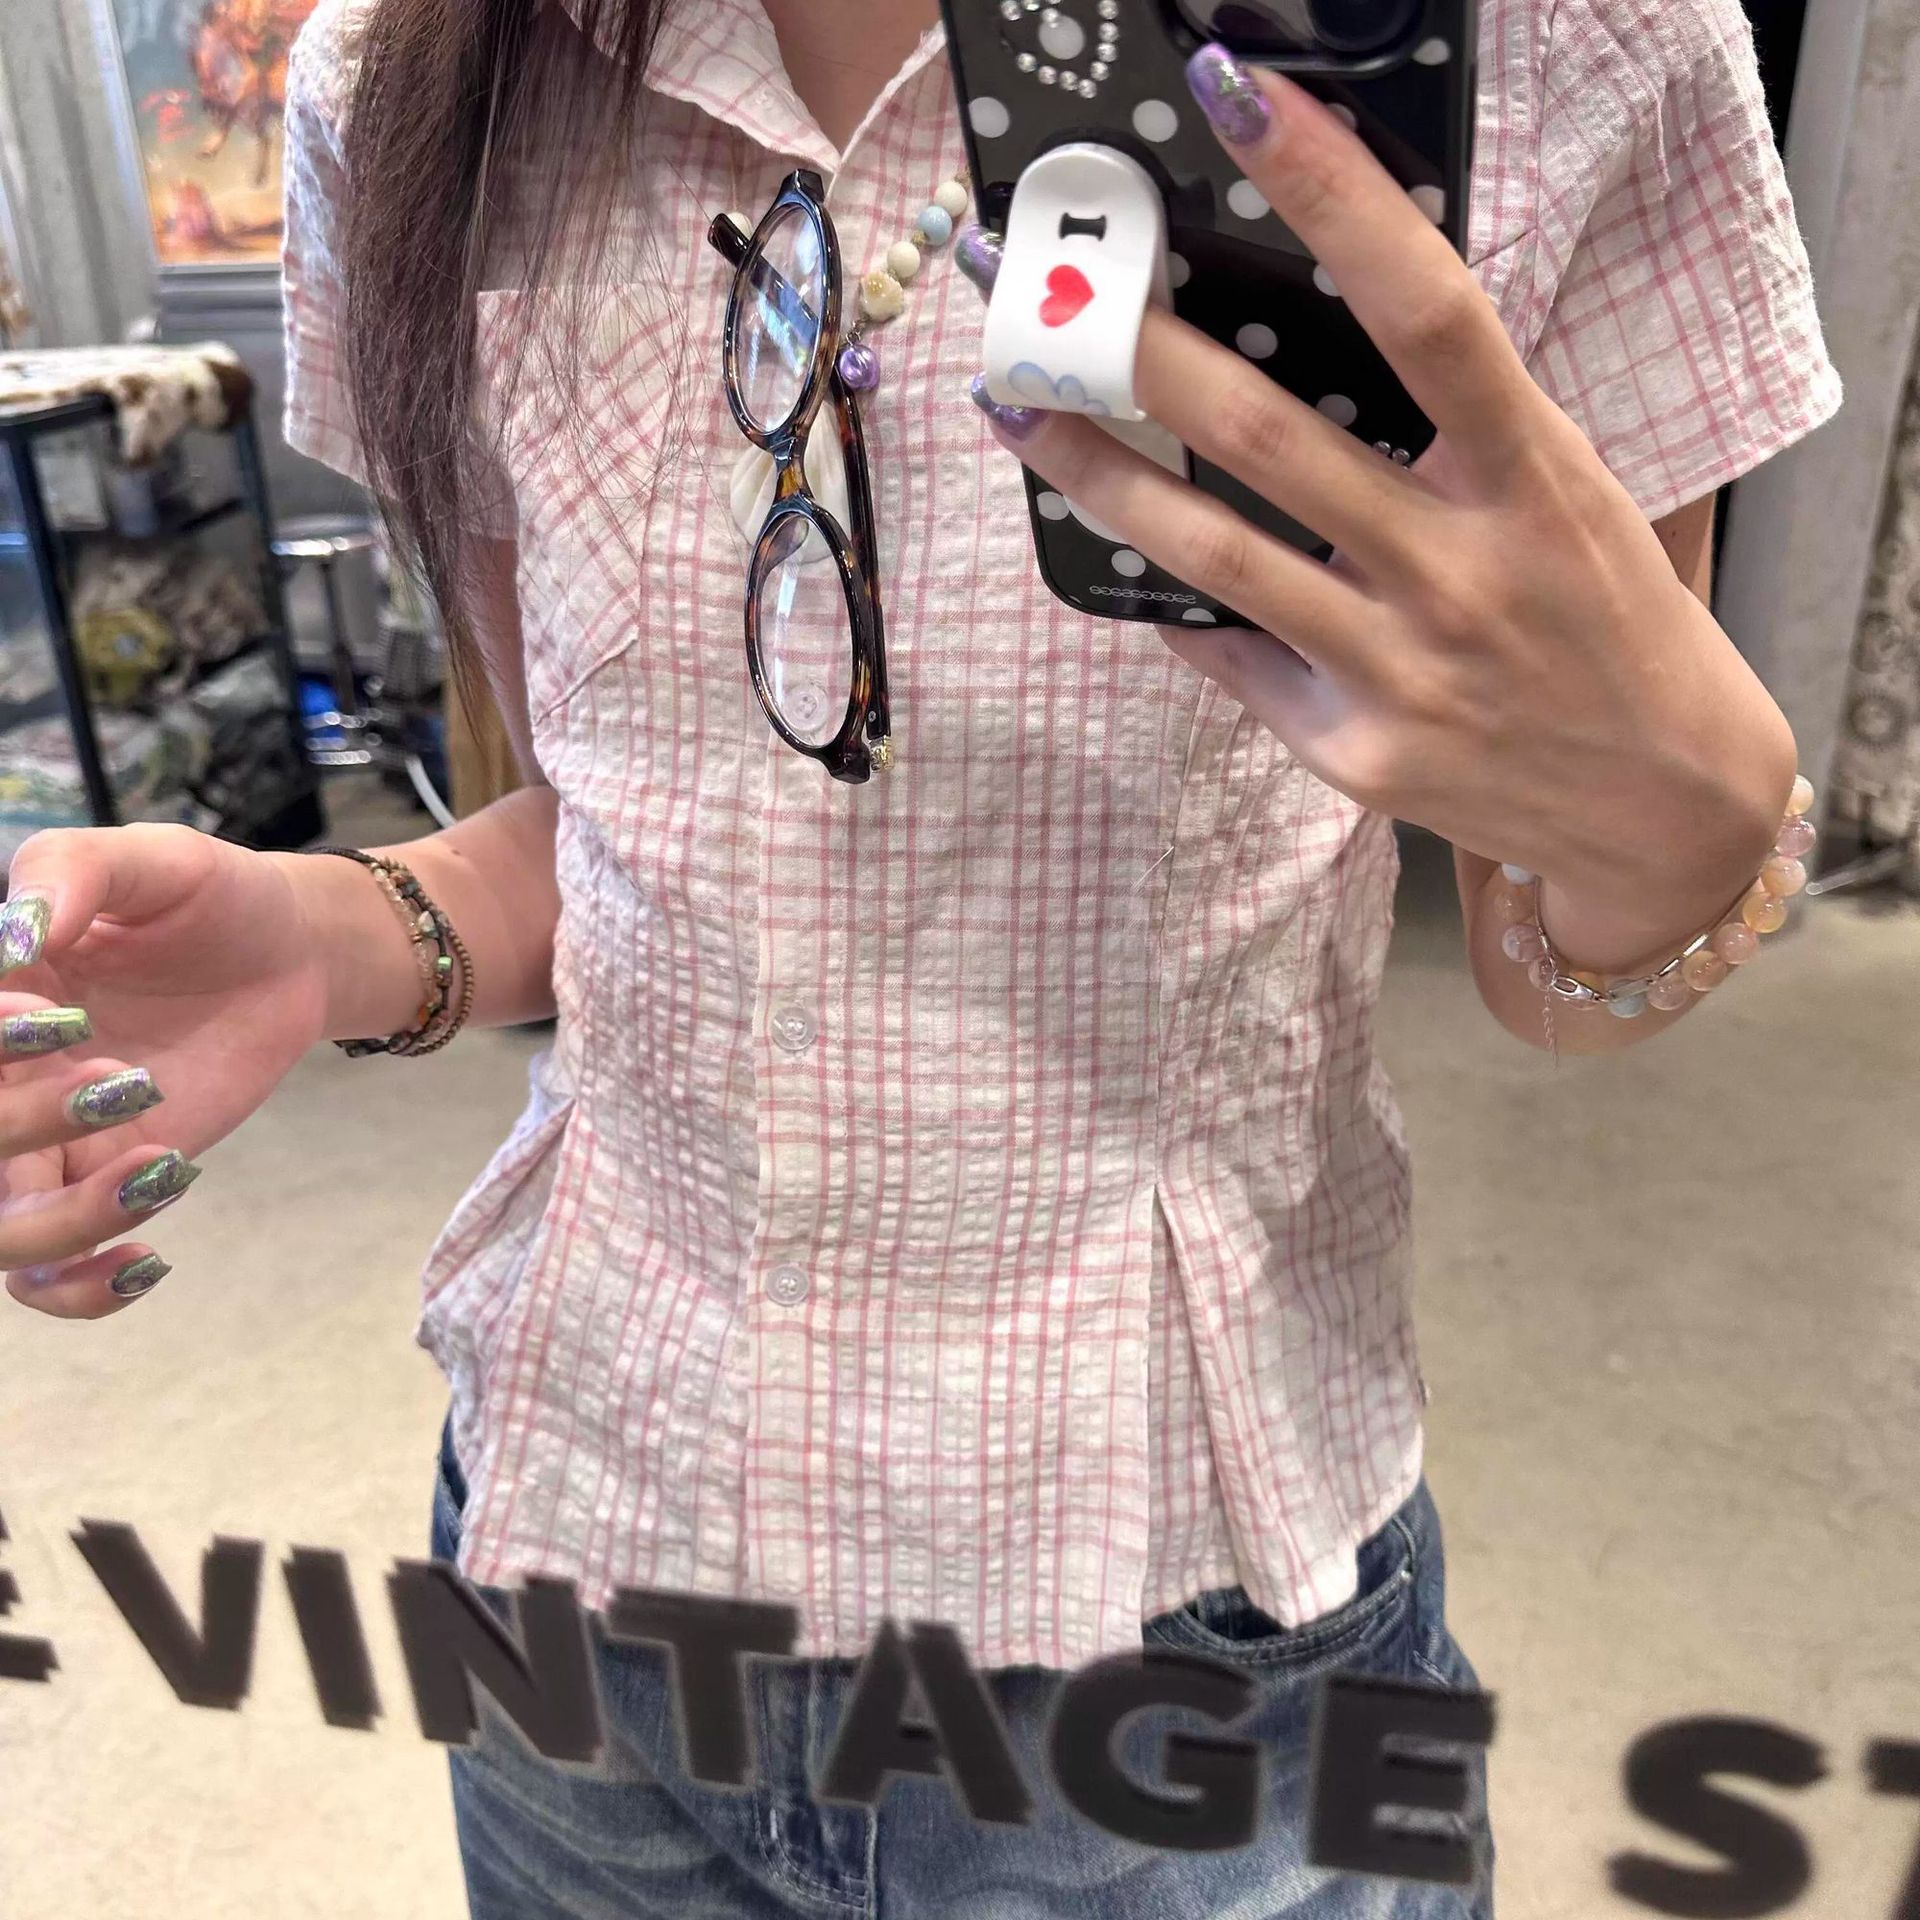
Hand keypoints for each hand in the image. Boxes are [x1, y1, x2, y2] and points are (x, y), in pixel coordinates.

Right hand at [1, 825, 330, 1317]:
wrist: (291, 951)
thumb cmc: (211, 897)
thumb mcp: (152, 859)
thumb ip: (74, 874)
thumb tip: (13, 935)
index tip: (57, 1020)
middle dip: (24, 1122)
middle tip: (128, 1079)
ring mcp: (41, 1139)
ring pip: (0, 1230)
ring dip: (67, 1219)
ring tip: (159, 1164)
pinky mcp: (100, 1181)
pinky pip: (51, 1273)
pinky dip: (81, 1289)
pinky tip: (149, 1260)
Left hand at [965, 46, 1796, 972]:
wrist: (1660, 804)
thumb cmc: (1608, 621)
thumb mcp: (1566, 497)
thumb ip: (1461, 427)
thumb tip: (1312, 332)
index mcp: (1534, 479)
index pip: (1428, 312)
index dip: (1333, 198)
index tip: (1233, 102)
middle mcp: (1461, 572)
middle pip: (1268, 434)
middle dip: (1133, 342)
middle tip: (1031, 272)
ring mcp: (1399, 672)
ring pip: (1213, 551)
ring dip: (1095, 470)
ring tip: (1011, 402)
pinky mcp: (1351, 753)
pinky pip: (1228, 653)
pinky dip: (1161, 594)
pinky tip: (1095, 542)